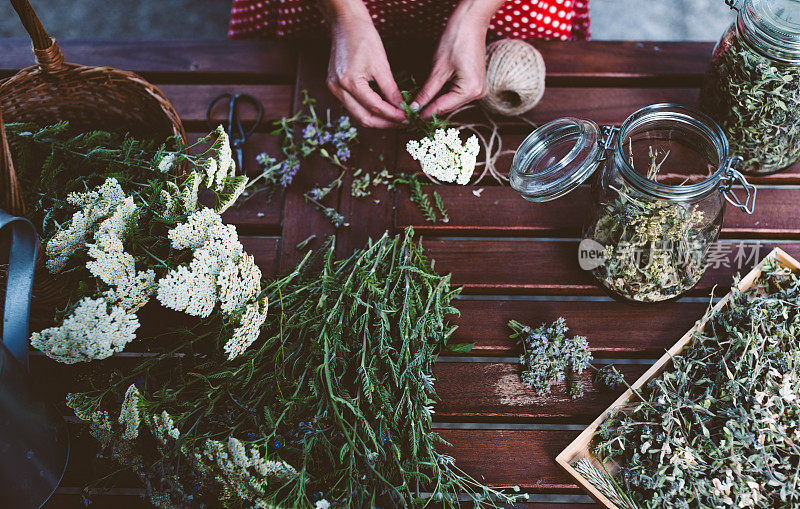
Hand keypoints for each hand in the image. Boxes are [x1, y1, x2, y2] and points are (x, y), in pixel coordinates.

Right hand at [326, 13, 405, 127]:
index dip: (393, 115)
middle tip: (403, 123)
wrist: (347, 24)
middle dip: (385, 123)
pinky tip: (382, 110)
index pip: (375, 108)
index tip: (407, 118)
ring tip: (395, 119)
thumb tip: (401, 107)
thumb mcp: (381, 65)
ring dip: (377, 119)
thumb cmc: (364, 39)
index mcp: (349, 82)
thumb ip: (391, 89)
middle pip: (363, 118)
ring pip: (357, 114)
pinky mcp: (335, 86)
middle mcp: (337, 89)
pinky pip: (353, 105)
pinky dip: (368, 110)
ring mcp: (333, 88)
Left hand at [413, 3, 490, 118]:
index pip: (442, 107)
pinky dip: (442, 96)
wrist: (471, 21)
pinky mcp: (475, 83)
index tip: (408, 119)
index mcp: (471, 90)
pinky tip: (429, 98)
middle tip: (409, 116)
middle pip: (447, 107)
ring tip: (416, 109)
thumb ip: (427, 91)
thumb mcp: (438, 68)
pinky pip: (455, 94)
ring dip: (434, 104)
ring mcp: (478, 89)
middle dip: (429, 110)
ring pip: (451, 102)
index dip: (424, 114)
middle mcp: (478, 93)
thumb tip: (414, 107)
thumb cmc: (456, 39)